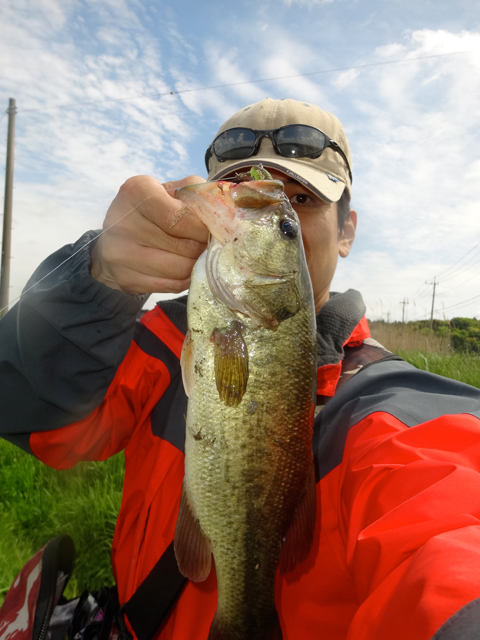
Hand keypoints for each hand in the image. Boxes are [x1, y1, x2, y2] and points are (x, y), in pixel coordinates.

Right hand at [91, 175, 208, 294]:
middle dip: (204, 247)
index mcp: (136, 192)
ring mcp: (122, 254)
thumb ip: (199, 195)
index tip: (214, 231)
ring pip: (181, 269)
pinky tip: (188, 269)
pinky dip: (187, 279)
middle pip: (184, 246)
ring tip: (200, 256)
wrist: (115, 238)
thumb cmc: (153, 210)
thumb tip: (226, 213)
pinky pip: (172, 285)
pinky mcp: (127, 279)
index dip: (203, 228)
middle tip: (211, 245)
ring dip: (198, 264)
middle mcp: (124, 223)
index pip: (180, 217)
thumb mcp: (172, 191)